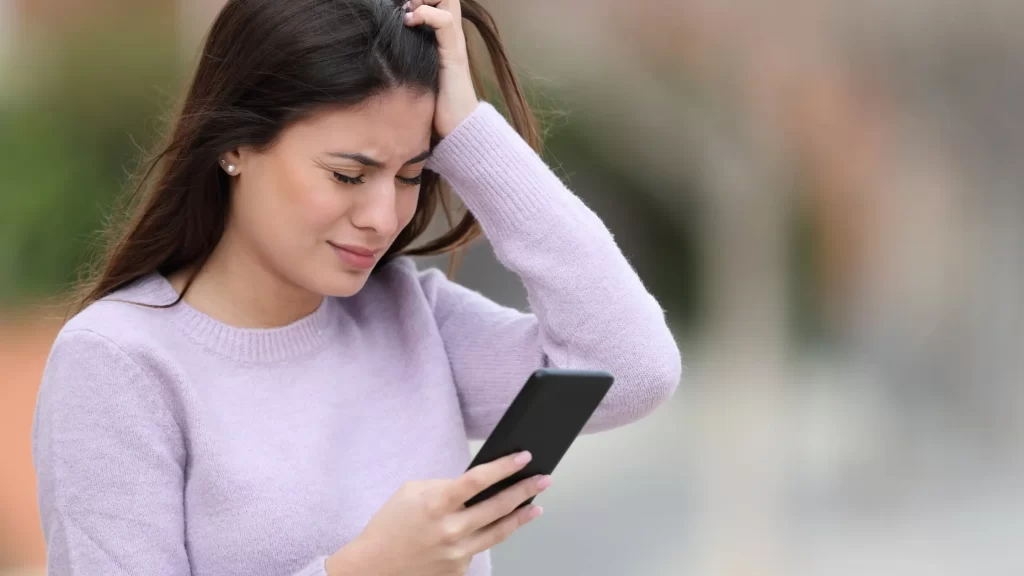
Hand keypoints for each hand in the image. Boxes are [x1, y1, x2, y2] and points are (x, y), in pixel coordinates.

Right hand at [325, 451, 550, 575]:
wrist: (373, 567)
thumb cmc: (390, 525)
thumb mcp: (412, 492)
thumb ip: (444, 486)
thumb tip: (475, 485)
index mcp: (437, 503)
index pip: (479, 480)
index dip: (504, 467)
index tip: (523, 457)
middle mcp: (451, 529)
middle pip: (499, 506)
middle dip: (525, 489)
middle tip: (544, 479)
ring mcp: (457, 553)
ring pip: (500, 531)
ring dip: (522, 516)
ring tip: (537, 505)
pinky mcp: (458, 570)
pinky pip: (480, 548)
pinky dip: (489, 535)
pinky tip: (500, 526)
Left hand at [403, 0, 478, 136]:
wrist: (458, 126)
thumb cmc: (435, 105)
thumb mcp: (417, 74)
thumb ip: (408, 57)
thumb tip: (381, 50)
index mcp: (443, 38)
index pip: (439, 2)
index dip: (422, 0)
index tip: (402, 9)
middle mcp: (451, 36)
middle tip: (406, 6)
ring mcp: (454, 43)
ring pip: (449, 1)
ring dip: (425, 0)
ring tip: (408, 11)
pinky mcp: (454, 54)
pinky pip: (446, 22)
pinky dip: (427, 15)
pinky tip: (410, 22)